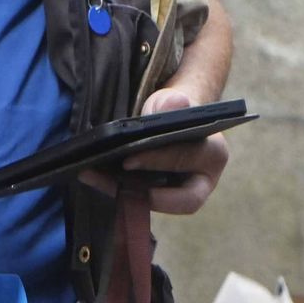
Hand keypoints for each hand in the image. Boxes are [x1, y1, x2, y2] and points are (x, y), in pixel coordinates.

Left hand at [80, 88, 230, 214]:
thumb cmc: (174, 110)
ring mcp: (180, 193)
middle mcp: (203, 181)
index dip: (159, 162)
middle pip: (180, 198)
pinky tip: (90, 174)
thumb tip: (175, 104)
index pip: (188, 161)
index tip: (129, 159)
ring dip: (121, 192)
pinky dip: (113, 188)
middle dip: (144, 192)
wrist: (168, 119)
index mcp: (213, 155)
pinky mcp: (158, 197)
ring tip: (91, 174)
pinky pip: (138, 198)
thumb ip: (174, 102)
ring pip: (154, 202)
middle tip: (108, 178)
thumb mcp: (172, 100)